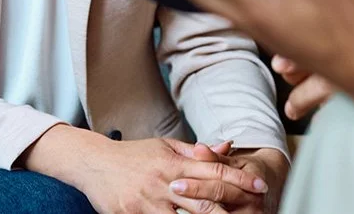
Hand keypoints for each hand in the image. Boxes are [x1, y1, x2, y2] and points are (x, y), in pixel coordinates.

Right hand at [20, 125, 267, 213]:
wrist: (94, 163)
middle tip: (254, 211)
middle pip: (206, 201)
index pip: (214, 171)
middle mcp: (165, 183)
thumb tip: (226, 145)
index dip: (240, 179)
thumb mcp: (165, 146)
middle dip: (232, 209)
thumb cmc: (133, 155)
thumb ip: (197, 151)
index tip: (260, 186)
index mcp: (174, 163)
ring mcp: (149, 203)